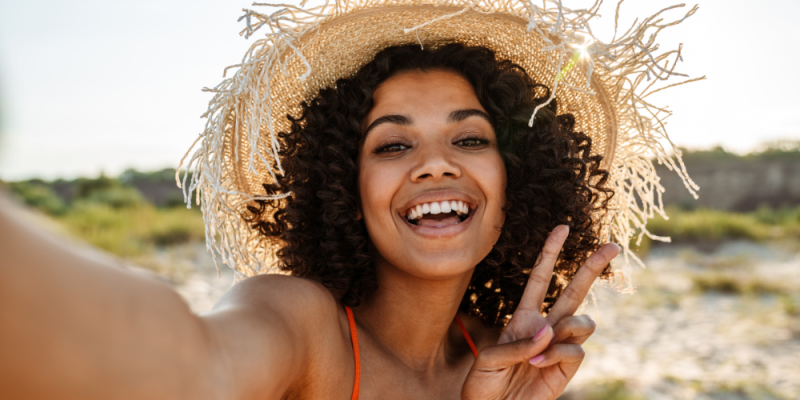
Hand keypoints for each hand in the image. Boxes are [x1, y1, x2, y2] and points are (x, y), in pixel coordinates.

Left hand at [461, 225, 619, 399]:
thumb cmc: (485, 385)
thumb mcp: (490, 359)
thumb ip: (519, 343)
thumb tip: (550, 332)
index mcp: (524, 317)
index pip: (542, 278)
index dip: (551, 253)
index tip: (562, 228)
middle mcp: (545, 327)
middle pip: (575, 290)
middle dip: (592, 267)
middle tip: (612, 246)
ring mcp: (559, 347)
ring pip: (583, 320)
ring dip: (567, 327)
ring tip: (544, 344)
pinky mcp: (568, 368)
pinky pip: (576, 350)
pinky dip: (559, 353)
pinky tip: (539, 363)